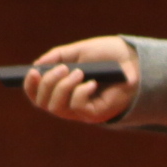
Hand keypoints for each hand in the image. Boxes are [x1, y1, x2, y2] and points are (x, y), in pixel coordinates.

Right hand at [19, 36, 137, 126]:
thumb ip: (59, 56)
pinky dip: (80, 94)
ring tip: (79, 72)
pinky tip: (91, 83)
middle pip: (44, 103)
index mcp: (62, 88)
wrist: (135, 61)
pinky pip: (78, 109)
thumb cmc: (110, 56)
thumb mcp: (81, 51)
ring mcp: (81, 111)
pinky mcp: (95, 115)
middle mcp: (68, 102)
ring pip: (57, 108)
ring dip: (63, 88)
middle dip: (49, 84)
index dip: (31, 86)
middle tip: (63, 68)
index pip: (38, 94)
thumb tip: (38, 64)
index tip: (33, 71)